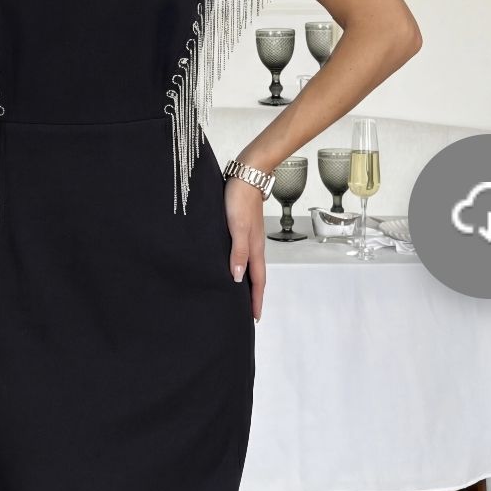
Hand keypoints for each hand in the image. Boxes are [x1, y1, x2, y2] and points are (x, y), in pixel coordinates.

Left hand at [224, 177, 267, 320]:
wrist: (247, 173)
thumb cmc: (240, 199)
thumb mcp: (237, 228)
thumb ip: (237, 253)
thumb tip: (238, 278)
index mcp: (254, 248)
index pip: (257, 281)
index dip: (255, 300)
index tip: (254, 317)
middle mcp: (254, 245)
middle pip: (256, 275)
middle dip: (253, 295)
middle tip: (248, 311)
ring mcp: (249, 236)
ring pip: (250, 264)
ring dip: (248, 280)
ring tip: (241, 293)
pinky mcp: (242, 227)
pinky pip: (243, 252)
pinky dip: (241, 264)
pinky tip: (233, 264)